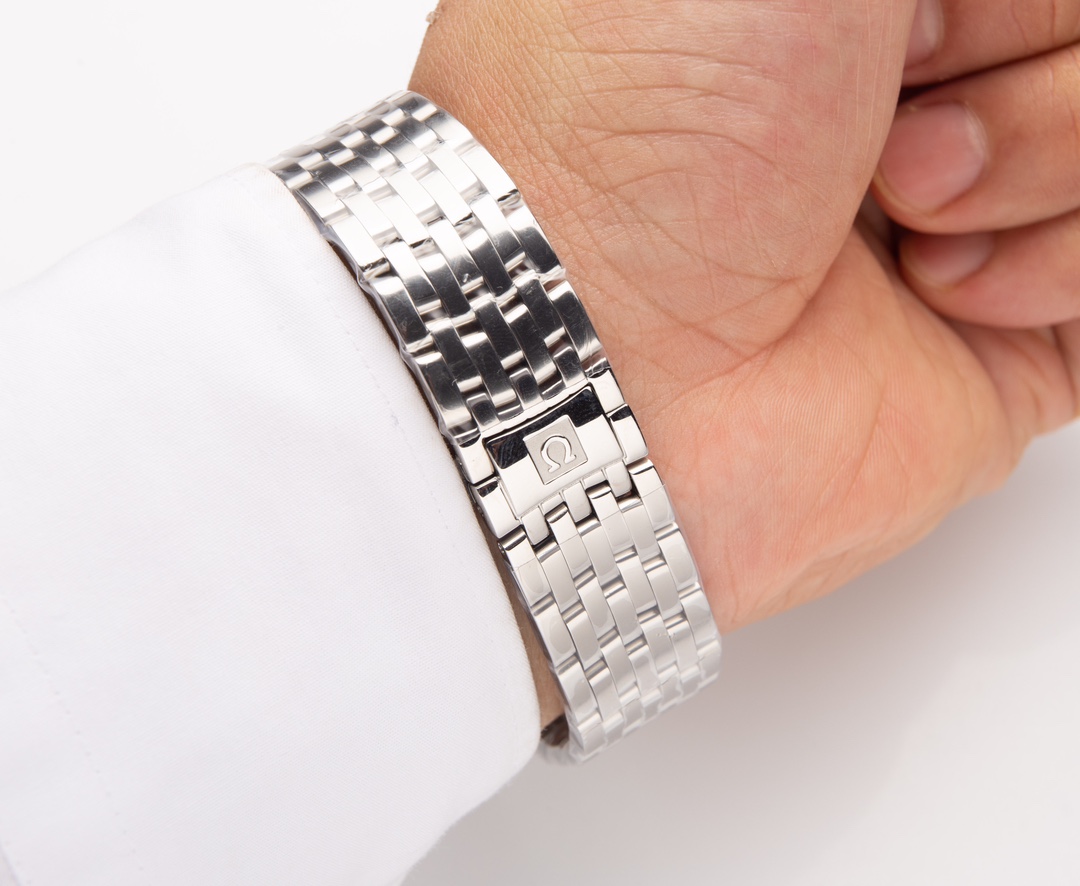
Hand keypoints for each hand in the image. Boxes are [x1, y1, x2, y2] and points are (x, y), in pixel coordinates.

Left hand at [409, 0, 1077, 640]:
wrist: (598, 352)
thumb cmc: (637, 120)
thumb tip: (939, 2)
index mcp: (832, 6)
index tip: (898, 24)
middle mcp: (903, 92)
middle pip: (1077, 28)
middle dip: (1016, 44)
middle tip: (886, 120)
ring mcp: (963, 212)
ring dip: (1040, 154)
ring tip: (899, 213)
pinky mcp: (999, 338)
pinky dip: (1064, 267)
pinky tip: (944, 290)